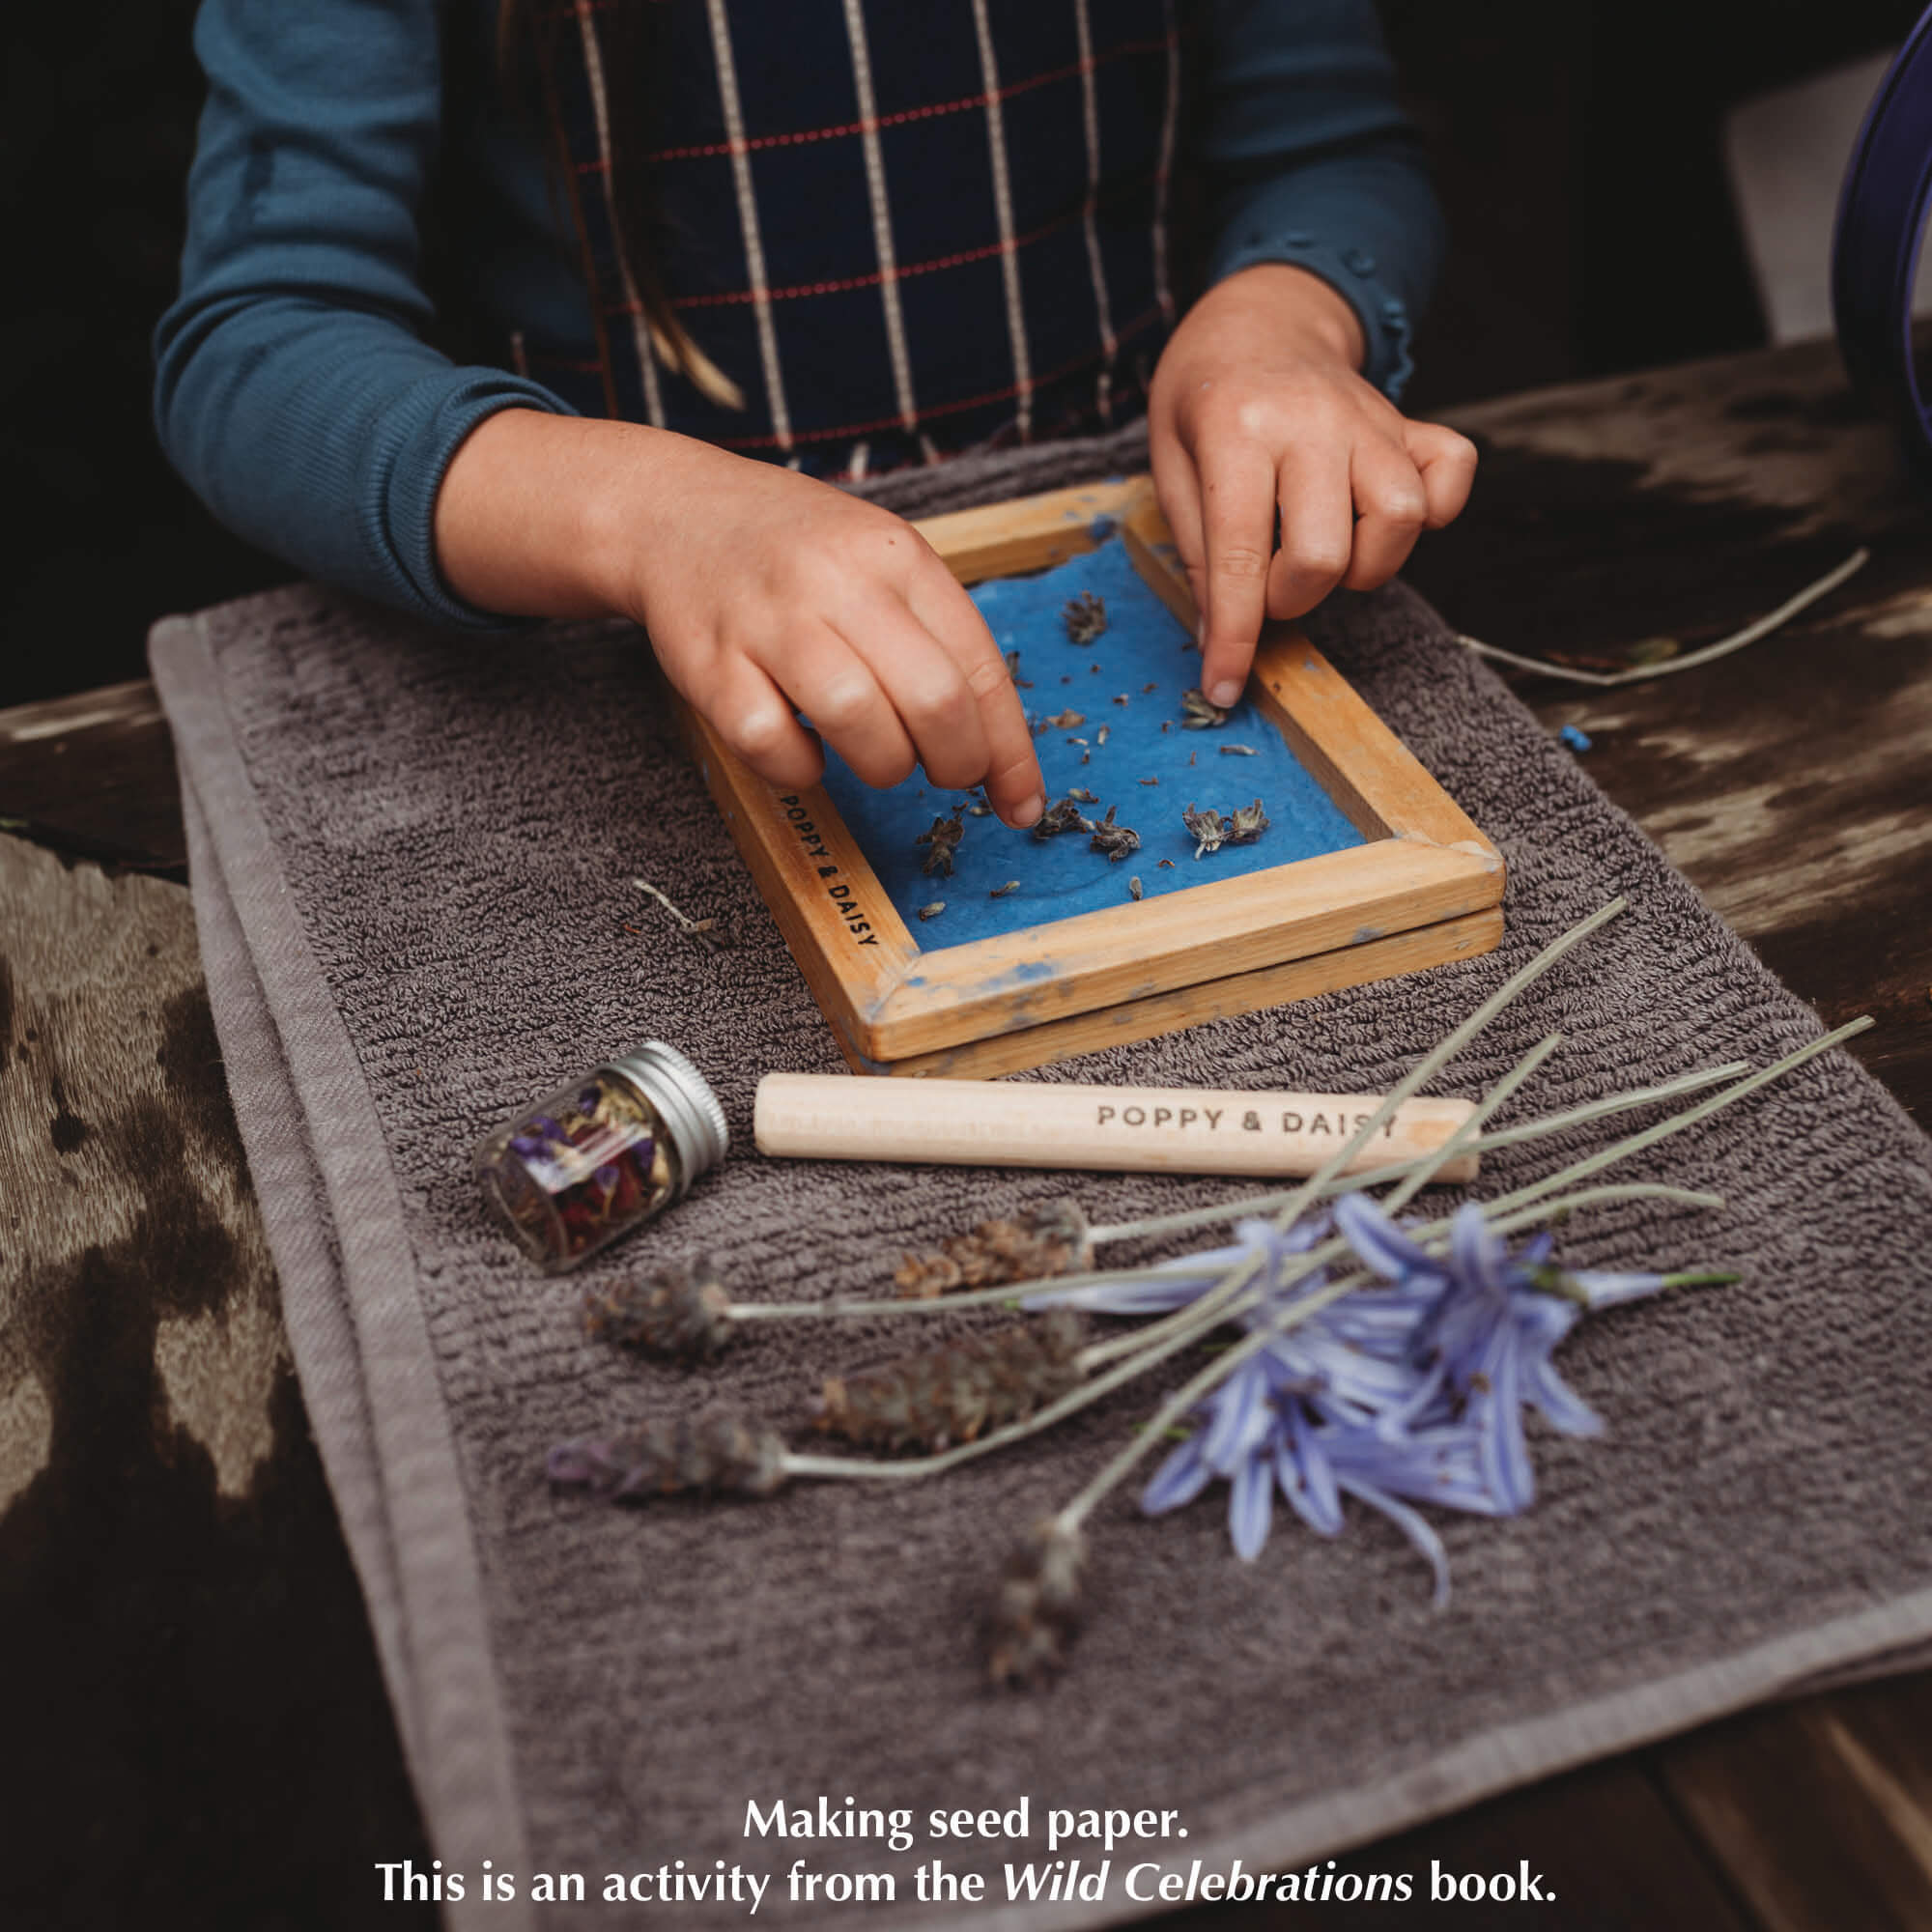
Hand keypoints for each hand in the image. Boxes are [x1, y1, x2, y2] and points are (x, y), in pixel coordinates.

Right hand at [435, 413, 1044, 826]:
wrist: (673, 512)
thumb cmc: (796, 555)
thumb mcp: (879, 564)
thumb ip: (938, 642)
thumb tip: (1000, 756)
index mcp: (896, 555)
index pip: (979, 667)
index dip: (1009, 751)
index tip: (1020, 805)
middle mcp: (836, 580)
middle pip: (933, 700)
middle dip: (954, 763)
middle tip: (942, 773)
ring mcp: (768, 620)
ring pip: (857, 722)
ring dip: (881, 766)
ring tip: (873, 756)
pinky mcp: (708, 663)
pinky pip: (771, 745)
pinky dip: (799, 770)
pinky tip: (803, 751)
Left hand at [1147, 263, 1477, 707]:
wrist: (1258, 321)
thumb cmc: (1204, 400)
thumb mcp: (1170, 465)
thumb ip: (1199, 549)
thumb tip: (1218, 639)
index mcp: (1237, 429)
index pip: (1239, 557)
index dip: (1233, 638)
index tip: (1225, 687)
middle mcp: (1312, 422)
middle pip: (1325, 554)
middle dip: (1292, 599)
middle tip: (1267, 582)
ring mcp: (1371, 420)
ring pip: (1400, 521)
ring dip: (1362, 566)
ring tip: (1323, 552)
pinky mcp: (1412, 423)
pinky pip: (1452, 476)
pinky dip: (1433, 513)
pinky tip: (1379, 517)